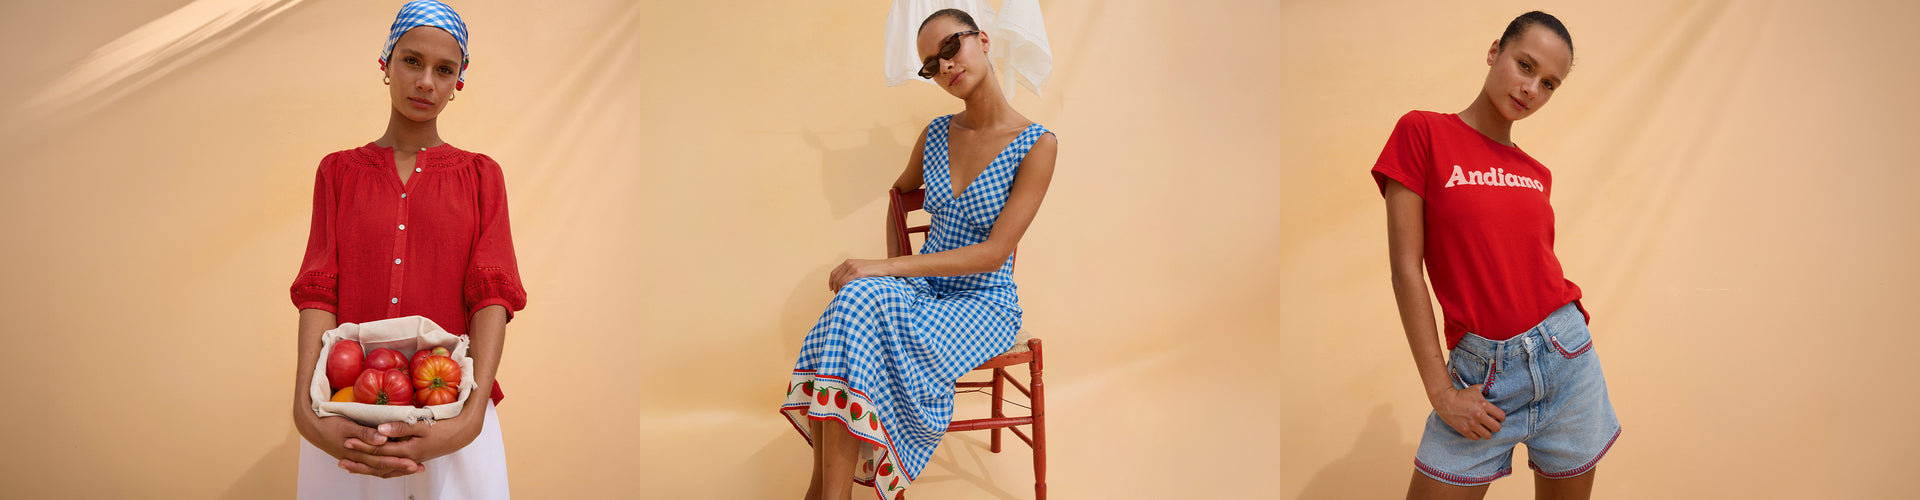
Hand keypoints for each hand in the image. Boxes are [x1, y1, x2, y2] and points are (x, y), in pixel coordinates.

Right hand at [313, 415, 422, 477]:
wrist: (312, 427)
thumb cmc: (329, 423)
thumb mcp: (347, 425)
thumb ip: (365, 433)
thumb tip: (382, 439)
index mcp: (357, 452)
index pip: (381, 460)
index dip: (398, 462)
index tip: (413, 462)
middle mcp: (358, 459)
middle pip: (382, 467)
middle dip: (401, 468)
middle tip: (418, 468)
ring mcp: (356, 459)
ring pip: (378, 468)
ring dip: (394, 469)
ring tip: (411, 468)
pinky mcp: (355, 456)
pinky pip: (372, 465)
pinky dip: (383, 467)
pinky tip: (393, 467)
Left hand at [344, 414, 479, 473]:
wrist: (462, 433)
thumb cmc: (444, 426)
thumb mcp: (423, 424)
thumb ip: (400, 427)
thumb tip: (380, 430)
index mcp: (408, 451)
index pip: (379, 450)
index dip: (362, 445)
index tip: (347, 440)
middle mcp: (407, 459)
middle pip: (378, 463)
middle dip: (359, 460)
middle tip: (341, 457)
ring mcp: (411, 461)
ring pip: (384, 470)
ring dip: (367, 469)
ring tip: (351, 467)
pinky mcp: (414, 460)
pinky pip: (393, 469)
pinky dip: (380, 469)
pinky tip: (373, 468)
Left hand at [828, 259, 890, 291]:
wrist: (885, 266)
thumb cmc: (874, 270)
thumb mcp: (860, 268)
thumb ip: (851, 272)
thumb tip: (844, 283)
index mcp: (848, 261)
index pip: (833, 272)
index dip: (831, 282)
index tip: (831, 289)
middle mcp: (848, 263)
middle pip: (835, 278)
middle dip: (835, 288)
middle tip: (837, 295)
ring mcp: (853, 267)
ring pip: (840, 281)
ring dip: (839, 290)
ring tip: (842, 295)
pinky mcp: (858, 272)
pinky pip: (846, 282)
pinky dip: (844, 289)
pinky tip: (846, 293)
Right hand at [1431, 385, 1505, 439]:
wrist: (1445, 400)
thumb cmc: (1461, 394)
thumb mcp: (1475, 389)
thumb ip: (1486, 390)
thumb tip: (1493, 390)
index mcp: (1484, 405)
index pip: (1501, 416)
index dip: (1501, 417)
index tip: (1497, 417)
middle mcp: (1479, 415)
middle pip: (1497, 428)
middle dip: (1495, 426)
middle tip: (1491, 423)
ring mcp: (1471, 424)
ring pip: (1487, 435)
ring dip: (1486, 431)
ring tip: (1483, 427)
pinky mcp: (1464, 430)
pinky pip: (1476, 438)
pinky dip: (1476, 434)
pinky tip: (1474, 429)